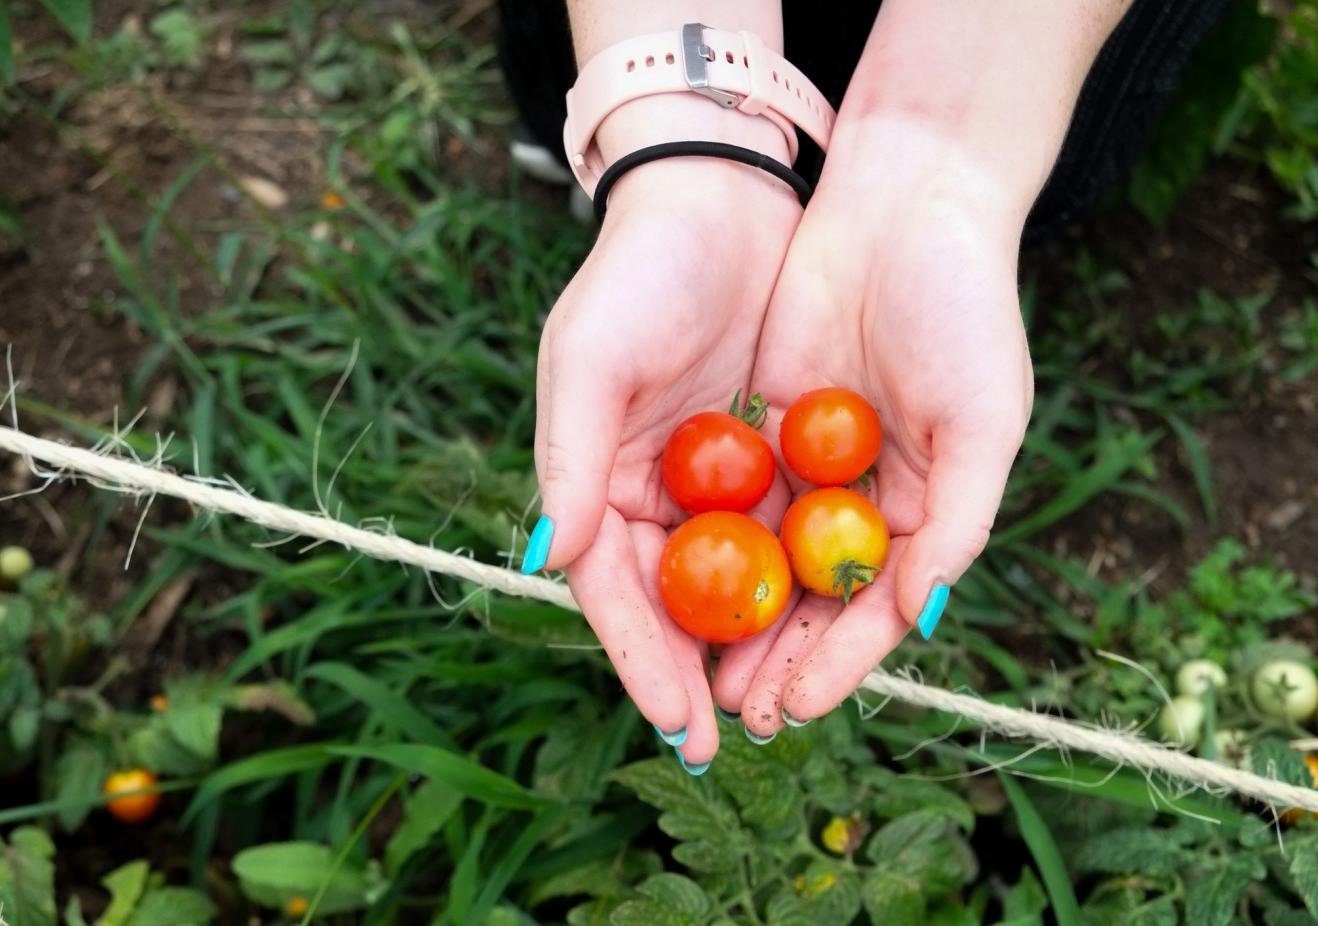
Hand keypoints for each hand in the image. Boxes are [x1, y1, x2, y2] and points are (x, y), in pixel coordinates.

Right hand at [528, 159, 799, 765]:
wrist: (722, 199)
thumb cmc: (641, 274)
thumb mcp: (592, 358)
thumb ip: (571, 458)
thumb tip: (545, 562)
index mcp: (600, 483)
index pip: (614, 591)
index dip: (642, 660)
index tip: (679, 720)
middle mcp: (655, 495)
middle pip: (677, 603)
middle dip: (701, 672)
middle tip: (732, 740)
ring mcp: (717, 481)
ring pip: (736, 581)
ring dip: (757, 643)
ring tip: (784, 704)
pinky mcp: (773, 456)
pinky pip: (787, 532)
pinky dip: (802, 580)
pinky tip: (829, 622)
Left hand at [714, 119, 1033, 737]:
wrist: (906, 206)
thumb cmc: (964, 312)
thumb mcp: (981, 423)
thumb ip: (956, 524)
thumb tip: (919, 618)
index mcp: (926, 509)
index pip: (876, 609)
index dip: (838, 663)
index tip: (797, 707)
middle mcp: (866, 499)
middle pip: (815, 598)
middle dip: (779, 655)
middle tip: (736, 711)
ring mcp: (812, 463)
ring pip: (768, 559)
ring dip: (740, 616)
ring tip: (702, 672)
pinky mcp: (766, 424)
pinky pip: (736, 495)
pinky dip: (714, 543)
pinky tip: (679, 584)